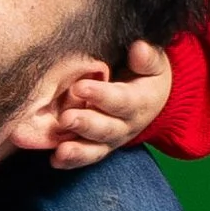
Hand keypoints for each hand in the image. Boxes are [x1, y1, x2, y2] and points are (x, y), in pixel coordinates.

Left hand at [46, 41, 171, 169]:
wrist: (153, 100)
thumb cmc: (146, 74)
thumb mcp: (154, 64)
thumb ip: (147, 58)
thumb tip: (138, 48)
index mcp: (139, 102)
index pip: (120, 101)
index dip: (101, 95)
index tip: (79, 87)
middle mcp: (125, 125)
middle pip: (106, 129)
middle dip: (85, 124)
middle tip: (66, 118)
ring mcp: (110, 140)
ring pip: (95, 149)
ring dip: (77, 151)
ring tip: (61, 151)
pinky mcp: (98, 148)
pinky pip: (85, 157)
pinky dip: (70, 162)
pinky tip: (55, 161)